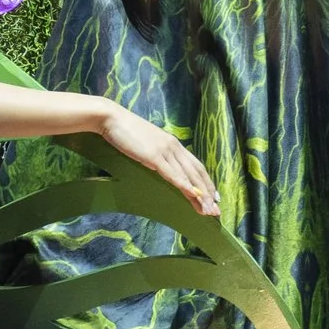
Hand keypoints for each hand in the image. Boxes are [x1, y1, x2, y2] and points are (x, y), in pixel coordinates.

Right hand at [100, 104, 218, 216]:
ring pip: (188, 175)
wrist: (112, 118)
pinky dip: (184, 185)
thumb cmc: (126, 131)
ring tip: (207, 209)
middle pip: (196, 172)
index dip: (206, 181)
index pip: (195, 165)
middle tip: (215, 209)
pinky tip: (192, 194)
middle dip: (207, 192)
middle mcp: (173, 146)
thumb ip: (158, 153)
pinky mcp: (153, 156)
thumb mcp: (148, 143)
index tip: (213, 196)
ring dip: (199, 194)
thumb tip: (163, 166)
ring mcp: (164, 150)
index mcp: (173, 143)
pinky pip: (172, 173)